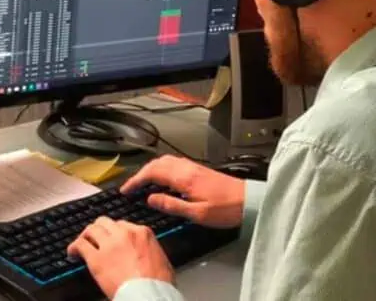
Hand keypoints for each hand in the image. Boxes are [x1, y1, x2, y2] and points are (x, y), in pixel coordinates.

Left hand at [68, 216, 173, 298]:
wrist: (148, 295)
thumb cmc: (158, 284)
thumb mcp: (162, 260)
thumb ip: (150, 249)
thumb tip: (147, 253)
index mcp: (141, 233)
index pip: (122, 224)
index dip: (114, 232)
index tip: (111, 238)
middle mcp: (123, 234)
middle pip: (105, 222)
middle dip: (99, 229)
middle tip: (95, 237)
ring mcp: (109, 245)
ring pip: (91, 230)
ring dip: (85, 236)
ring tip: (82, 242)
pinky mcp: (96, 258)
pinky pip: (80, 245)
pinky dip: (74, 247)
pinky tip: (72, 253)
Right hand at [121, 155, 244, 228]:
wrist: (249, 201)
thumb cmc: (226, 209)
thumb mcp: (196, 214)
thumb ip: (171, 205)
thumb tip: (151, 200)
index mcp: (184, 178)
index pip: (152, 173)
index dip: (136, 181)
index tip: (126, 190)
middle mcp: (186, 168)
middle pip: (156, 164)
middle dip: (140, 174)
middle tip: (131, 187)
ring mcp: (193, 167)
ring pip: (164, 161)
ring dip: (150, 169)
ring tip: (143, 182)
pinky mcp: (198, 169)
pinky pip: (173, 163)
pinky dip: (161, 168)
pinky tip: (162, 177)